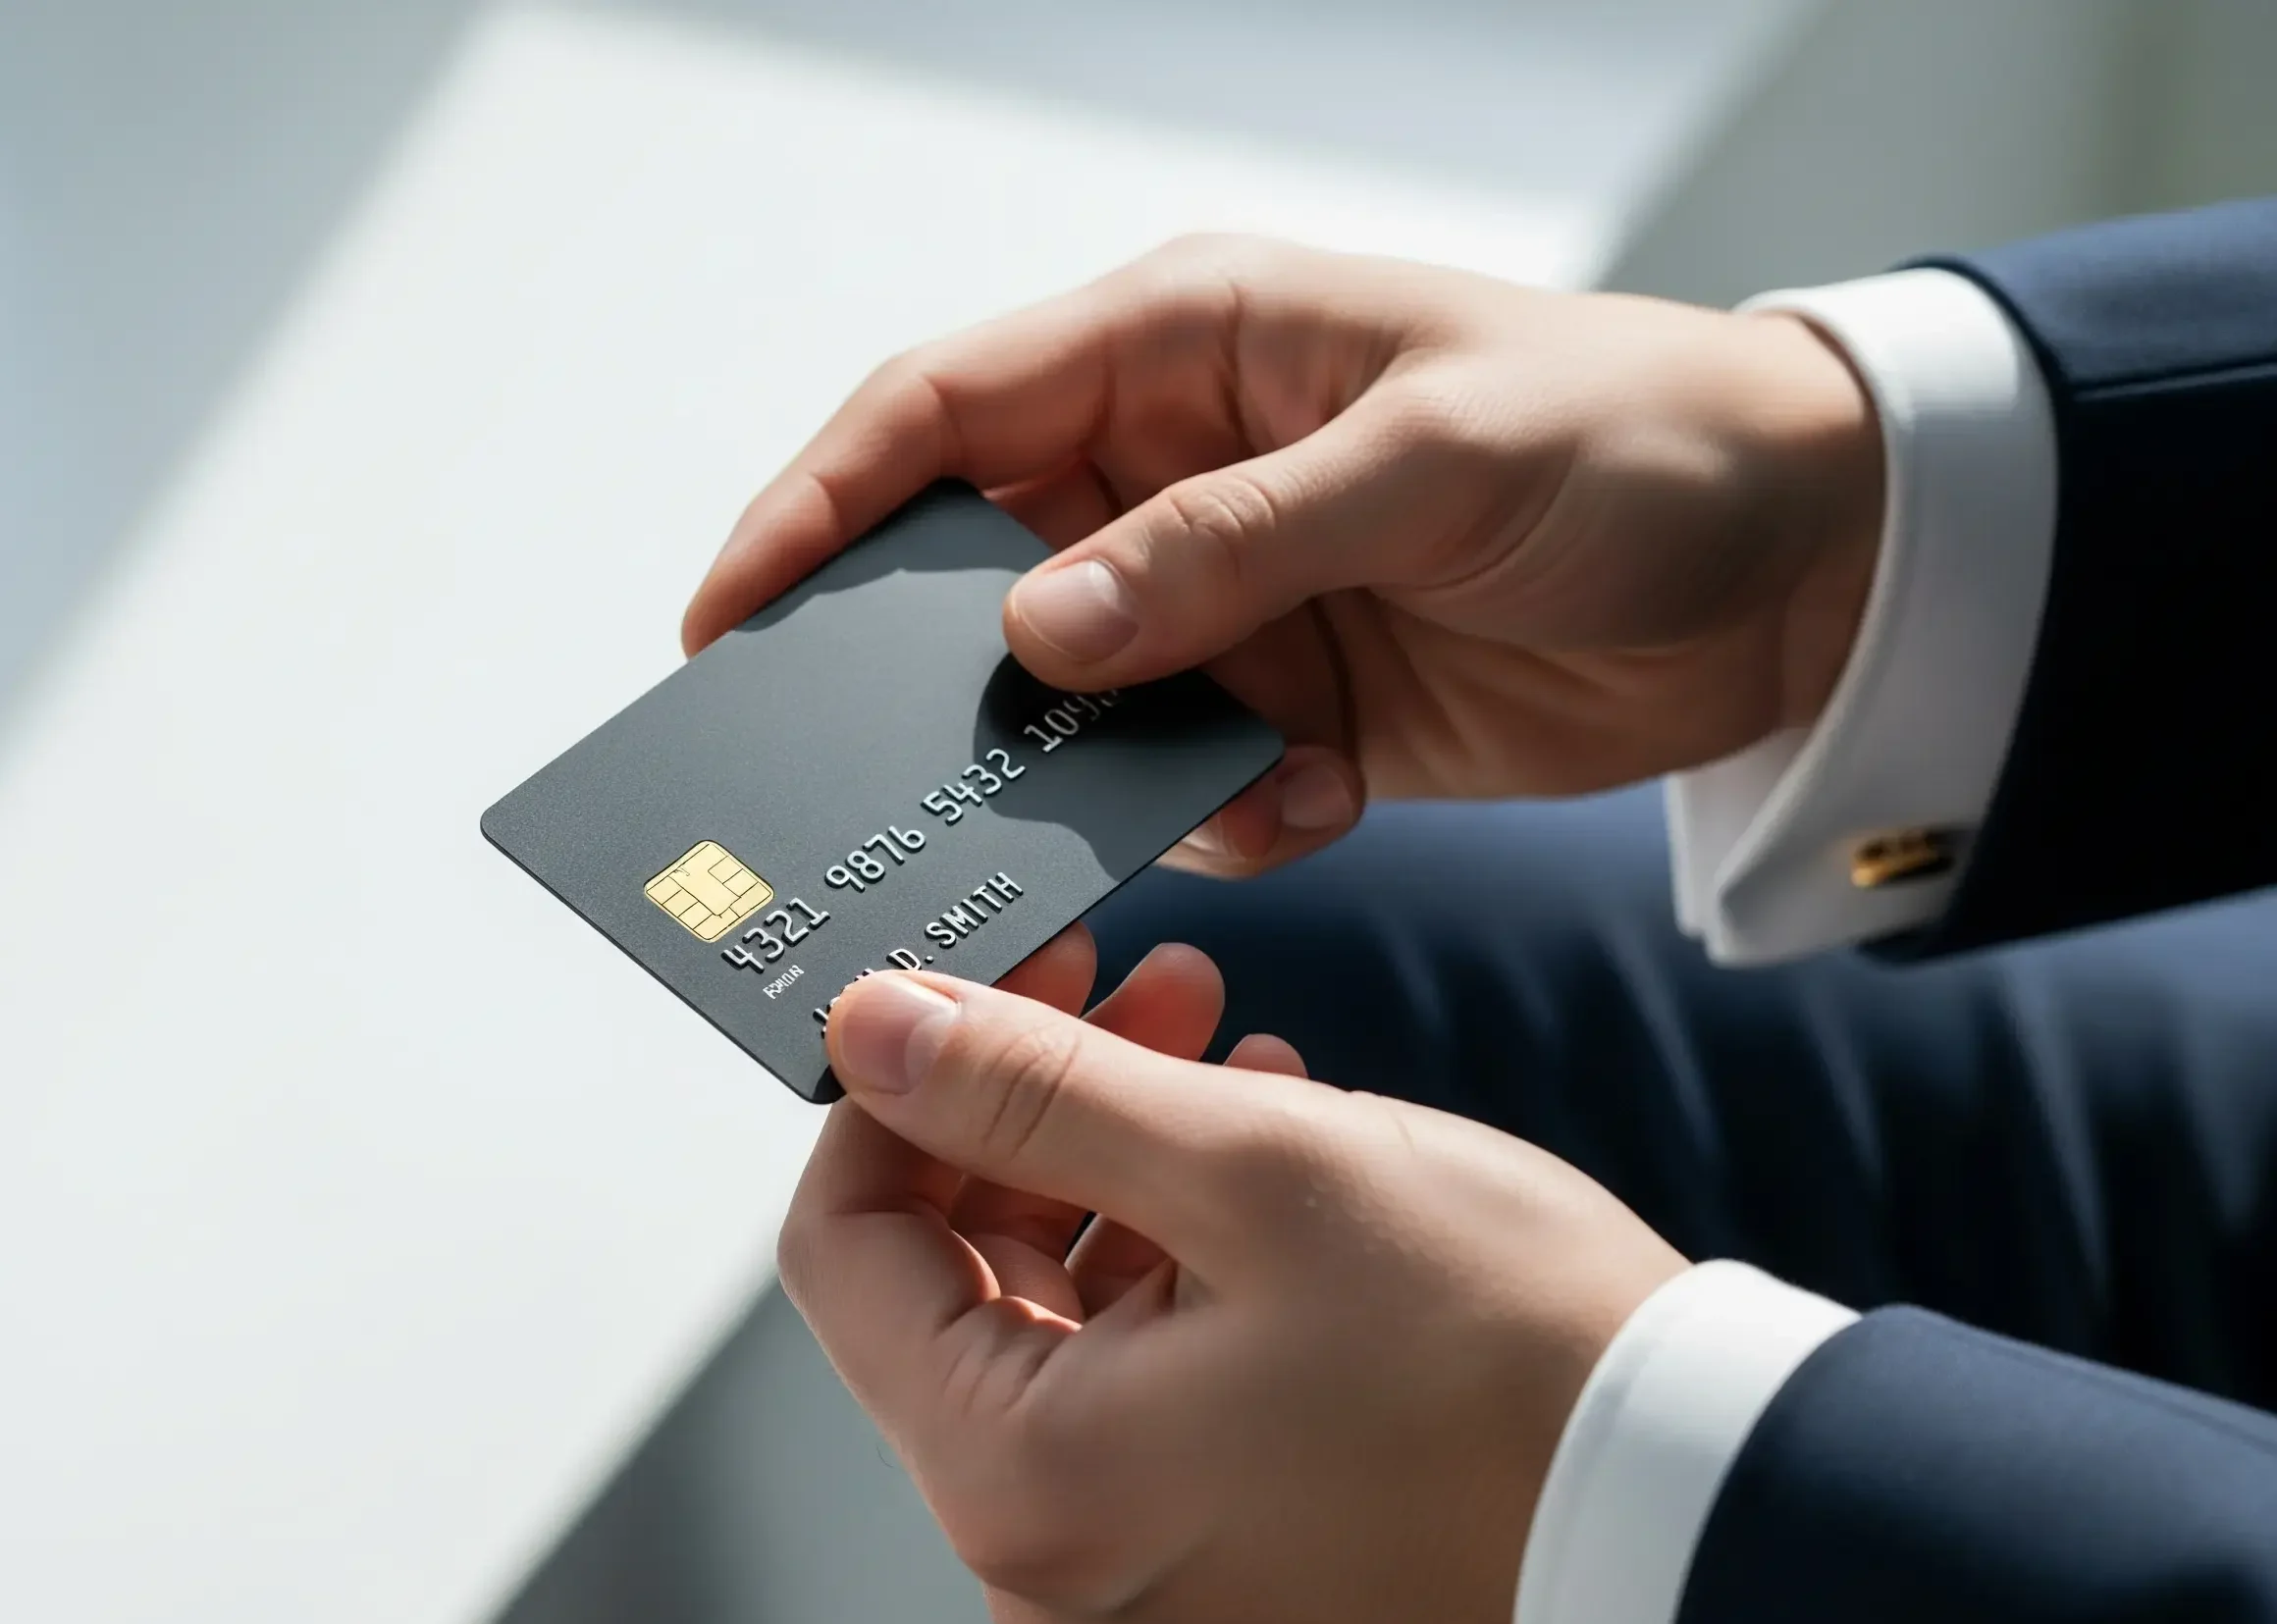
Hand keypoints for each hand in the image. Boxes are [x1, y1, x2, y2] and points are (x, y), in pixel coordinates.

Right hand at [687, 236, 1882, 874]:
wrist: (1807, 565)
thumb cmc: (1637, 438)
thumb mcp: (1432, 461)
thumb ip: (1227, 548)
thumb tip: (1035, 639)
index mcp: (1193, 347)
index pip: (946, 413)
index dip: (816, 510)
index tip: (723, 622)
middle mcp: (1187, 469)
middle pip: (984, 571)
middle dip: (944, 677)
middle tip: (889, 779)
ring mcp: (1240, 596)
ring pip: (1088, 700)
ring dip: (1114, 764)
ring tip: (1206, 782)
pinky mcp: (1302, 707)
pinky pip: (1200, 780)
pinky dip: (1236, 810)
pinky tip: (1328, 793)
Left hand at [779, 956, 1687, 1623]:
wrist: (1692, 1492)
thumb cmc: (1507, 1353)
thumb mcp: (1249, 1166)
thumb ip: (1033, 1089)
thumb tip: (874, 1028)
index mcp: (1025, 1476)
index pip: (844, 1250)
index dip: (896, 1093)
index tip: (979, 988)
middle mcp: (1055, 1547)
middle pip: (952, 1274)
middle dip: (1027, 1103)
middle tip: (1120, 977)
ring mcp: (1138, 1551)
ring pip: (1055, 1303)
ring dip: (1112, 1150)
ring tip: (1211, 1034)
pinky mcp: (1219, 1531)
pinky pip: (1140, 1363)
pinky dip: (1176, 1239)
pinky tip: (1258, 1132)